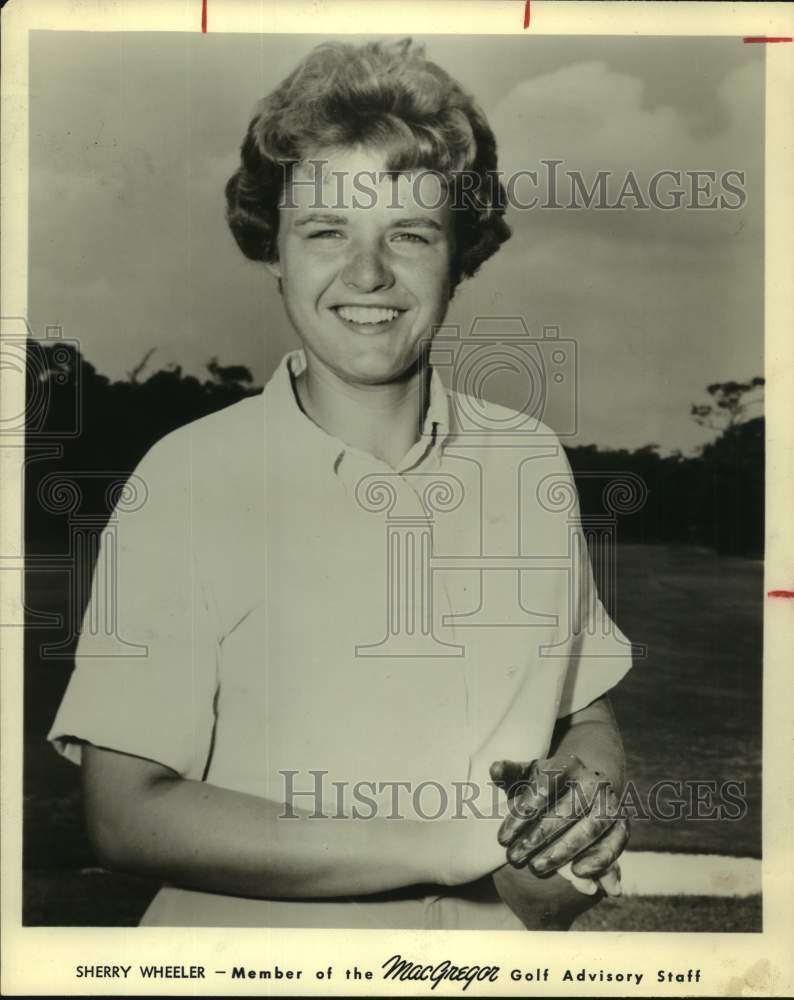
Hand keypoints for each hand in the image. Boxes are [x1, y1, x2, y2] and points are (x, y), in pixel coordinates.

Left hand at [490, 755, 628, 895]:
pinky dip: (600, 859)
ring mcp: (609, 802)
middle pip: (565, 811)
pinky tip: (578, 874)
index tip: (501, 839)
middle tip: (514, 858)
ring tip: (537, 867)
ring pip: (590, 829)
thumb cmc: (545, 784)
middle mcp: (592, 781)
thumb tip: (494, 769)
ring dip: (563, 852)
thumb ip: (510, 773)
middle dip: (537, 838)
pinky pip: (616, 842)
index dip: (521, 816)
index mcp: (566, 765)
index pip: (542, 789)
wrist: (583, 786)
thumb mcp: (527, 774)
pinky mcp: (621, 822)